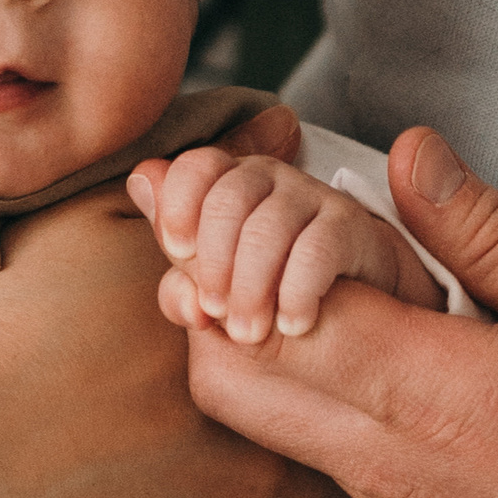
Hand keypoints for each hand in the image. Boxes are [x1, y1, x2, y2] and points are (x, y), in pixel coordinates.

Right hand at [0, 186, 365, 497]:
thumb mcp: (77, 230)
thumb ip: (173, 187)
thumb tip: (271, 121)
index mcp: (220, 320)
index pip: (307, 306)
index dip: (327, 311)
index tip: (344, 310)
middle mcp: (252, 401)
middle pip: (342, 400)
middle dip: (356, 405)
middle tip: (371, 407)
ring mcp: (240, 488)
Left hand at [128, 147, 442, 340]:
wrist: (355, 315)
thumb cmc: (273, 297)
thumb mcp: (220, 288)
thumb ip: (180, 254)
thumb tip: (141, 184)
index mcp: (229, 187)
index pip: (196, 165)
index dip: (179, 202)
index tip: (177, 250)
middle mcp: (271, 181)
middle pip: (228, 197)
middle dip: (214, 263)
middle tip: (218, 316)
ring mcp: (314, 200)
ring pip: (268, 226)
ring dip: (252, 286)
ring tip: (253, 332)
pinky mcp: (353, 228)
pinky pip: (317, 248)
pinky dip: (298, 292)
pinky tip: (294, 323)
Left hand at [162, 123, 497, 497]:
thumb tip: (411, 163)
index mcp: (444, 397)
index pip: (276, 312)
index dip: (241, 237)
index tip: (259, 176)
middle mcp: (395, 464)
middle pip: (232, 375)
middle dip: (212, 285)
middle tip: (247, 213)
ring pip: (262, 419)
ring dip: (249, 334)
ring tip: (298, 255)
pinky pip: (317, 447)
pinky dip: (299, 379)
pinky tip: (354, 325)